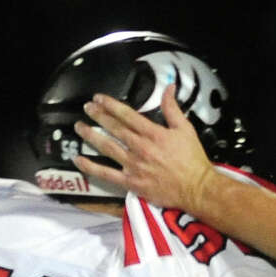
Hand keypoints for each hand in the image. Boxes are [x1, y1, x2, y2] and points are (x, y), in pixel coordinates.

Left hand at [72, 86, 214, 211]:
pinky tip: (79, 160)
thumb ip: (172, 108)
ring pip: (107, 147)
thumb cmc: (192, 160)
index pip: (127, 114)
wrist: (196, 188)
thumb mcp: (185, 129)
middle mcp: (140, 148)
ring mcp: (134, 165)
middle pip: (114, 128)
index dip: (110, 104)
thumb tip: (169, 88)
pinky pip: (107, 174)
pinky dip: (91, 167)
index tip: (99, 98)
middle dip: (98, 115)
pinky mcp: (131, 182)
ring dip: (91, 136)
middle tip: (87, 107)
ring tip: (80, 127)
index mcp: (153, 133)